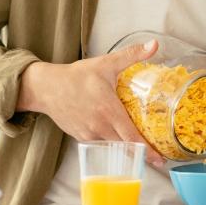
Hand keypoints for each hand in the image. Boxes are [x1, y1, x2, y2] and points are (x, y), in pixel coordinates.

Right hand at [17, 39, 164, 166]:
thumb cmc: (77, 76)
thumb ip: (132, 55)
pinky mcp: (80, 137)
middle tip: (156, 158)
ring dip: (126, 148)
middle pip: (125, 147)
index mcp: (109, 110)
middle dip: (141, 153)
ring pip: (113, 146)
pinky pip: (100, 143)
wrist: (46, 87)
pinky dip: (111, 142)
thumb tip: (154, 44)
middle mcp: (99, 126)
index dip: (147, 151)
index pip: (132, 137)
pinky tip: (117, 137)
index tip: (159, 160)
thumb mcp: (106, 63)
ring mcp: (89, 134)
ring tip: (140, 149)